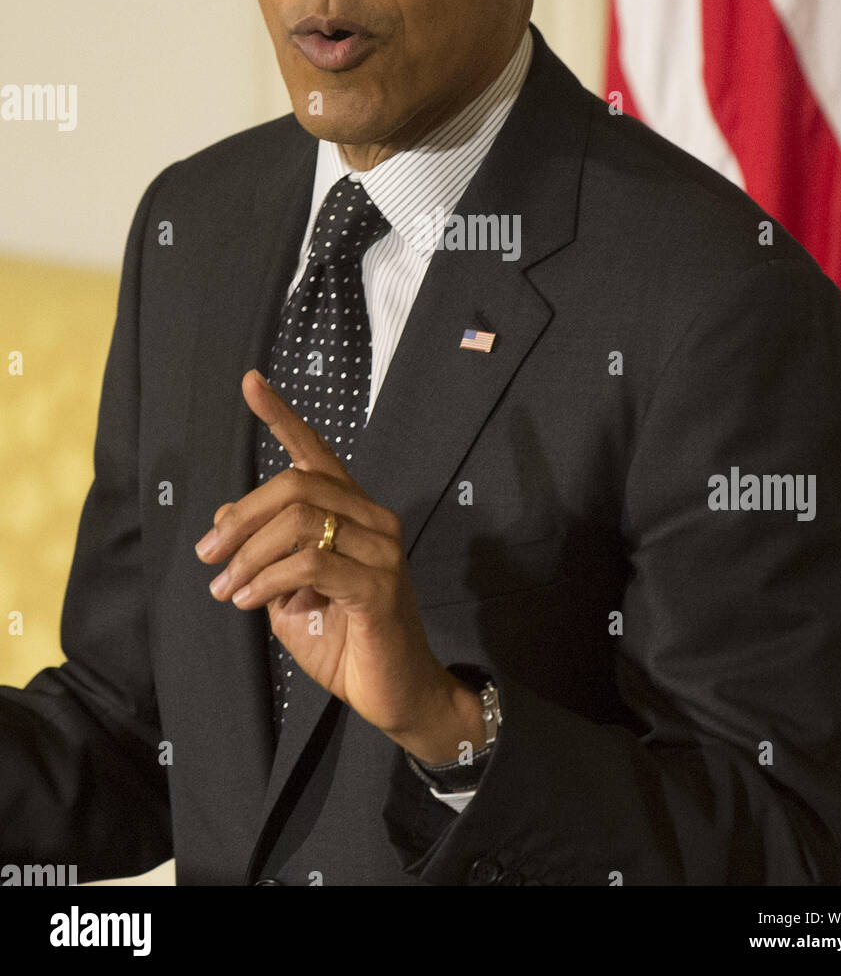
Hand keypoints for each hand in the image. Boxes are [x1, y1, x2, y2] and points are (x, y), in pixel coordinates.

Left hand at [194, 370, 485, 762]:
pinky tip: (249, 600)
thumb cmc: (345, 641)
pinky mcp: (378, 586)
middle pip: (296, 485)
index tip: (249, 380)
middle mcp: (373, 518)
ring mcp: (381, 549)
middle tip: (208, 556)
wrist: (397, 695)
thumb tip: (222, 517)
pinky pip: (311, 563)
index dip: (281, 415)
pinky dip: (268, 579)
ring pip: (299, 521)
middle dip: (241, 518)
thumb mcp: (287, 593)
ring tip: (225, 589)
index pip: (315, 452)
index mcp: (353, 512)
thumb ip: (263, 553)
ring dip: (248, 555)